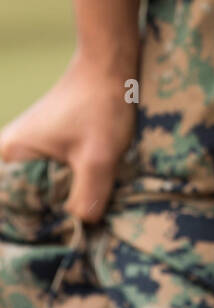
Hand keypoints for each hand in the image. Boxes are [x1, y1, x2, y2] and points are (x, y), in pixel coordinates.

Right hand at [0, 51, 135, 222]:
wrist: (110, 66)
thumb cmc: (101, 104)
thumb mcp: (98, 157)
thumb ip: (87, 198)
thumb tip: (80, 230)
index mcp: (9, 156)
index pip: (8, 209)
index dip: (31, 229)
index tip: (53, 241)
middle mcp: (7, 155)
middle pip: (21, 203)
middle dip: (45, 220)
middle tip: (71, 234)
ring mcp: (23, 151)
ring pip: (36, 193)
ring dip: (56, 206)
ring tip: (79, 217)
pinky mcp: (40, 149)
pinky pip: (44, 181)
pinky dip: (62, 191)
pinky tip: (83, 198)